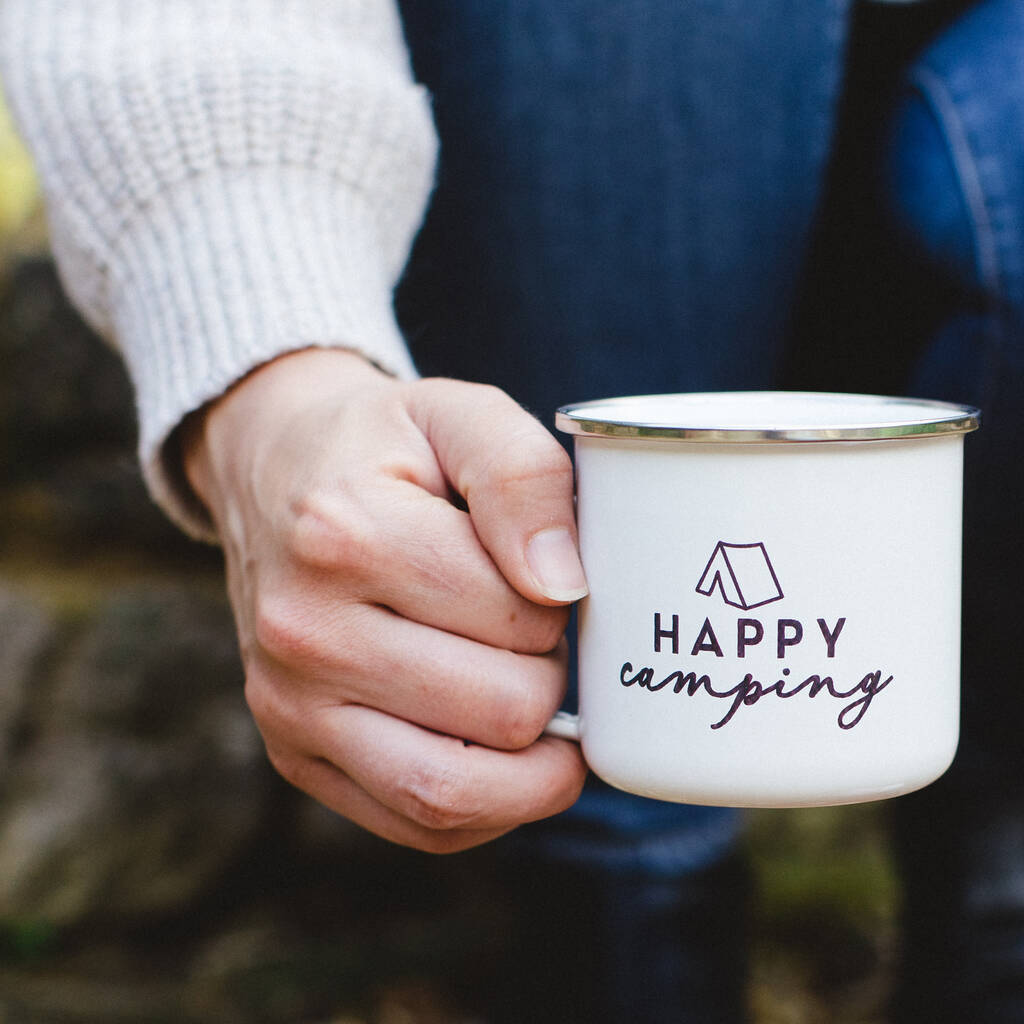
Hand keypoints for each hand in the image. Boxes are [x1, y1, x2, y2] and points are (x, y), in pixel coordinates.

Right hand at [183, 348, 588, 851]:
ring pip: (453, 792)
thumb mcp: (459, 414)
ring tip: (539, 710)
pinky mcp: (293, 753)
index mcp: (347, 534)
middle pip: (501, 710)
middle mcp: (302, 631)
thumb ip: (524, 476)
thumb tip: (564, 587)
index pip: (517, 615)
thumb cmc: (382, 446)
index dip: (562, 604)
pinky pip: (414, 823)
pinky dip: (485, 807)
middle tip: (534, 635)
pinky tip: (502, 755)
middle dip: (549, 676)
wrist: (271, 470)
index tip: (545, 579)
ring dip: (531, 764)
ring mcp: (289, 704)